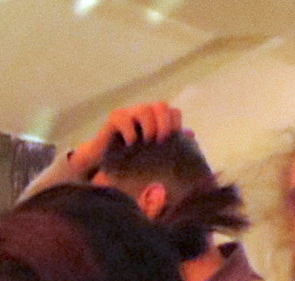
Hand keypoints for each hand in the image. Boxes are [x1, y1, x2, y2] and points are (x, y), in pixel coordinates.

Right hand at [69, 101, 185, 176]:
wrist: (103, 161)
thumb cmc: (130, 157)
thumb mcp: (154, 153)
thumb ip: (172, 143)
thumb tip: (191, 134)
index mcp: (156, 119)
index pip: (173, 111)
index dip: (175, 122)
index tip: (174, 138)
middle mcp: (144, 113)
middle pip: (161, 106)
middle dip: (164, 123)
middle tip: (161, 140)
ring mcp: (129, 114)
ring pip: (144, 109)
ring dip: (149, 126)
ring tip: (147, 141)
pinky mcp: (114, 119)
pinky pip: (124, 118)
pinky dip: (130, 131)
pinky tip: (130, 144)